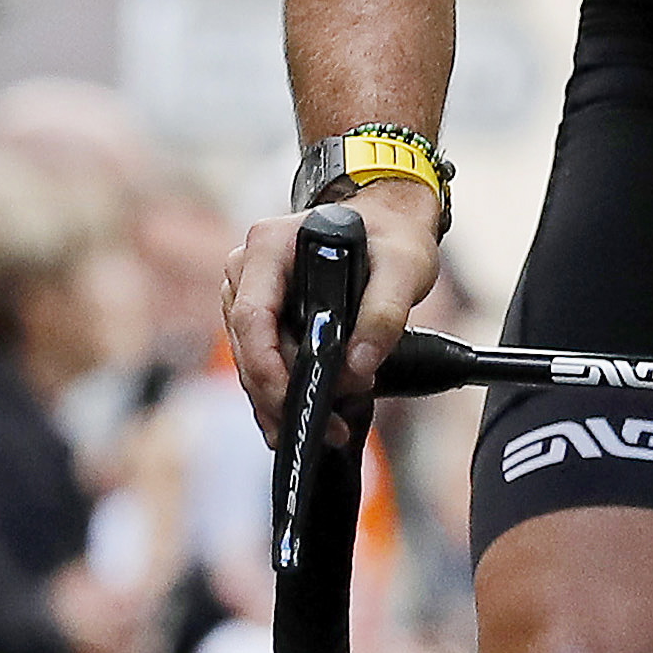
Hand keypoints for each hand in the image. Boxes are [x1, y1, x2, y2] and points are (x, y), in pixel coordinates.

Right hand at [225, 179, 443, 442]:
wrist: (389, 223)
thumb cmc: (392, 236)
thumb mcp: (404, 266)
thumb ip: (385, 312)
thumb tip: (360, 366)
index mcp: (270, 246)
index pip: (252, 317)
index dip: (268, 366)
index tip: (297, 400)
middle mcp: (248, 269)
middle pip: (248, 347)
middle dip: (282, 394)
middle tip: (329, 426)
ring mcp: (249, 293)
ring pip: (251, 361)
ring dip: (282, 400)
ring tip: (327, 429)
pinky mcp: (262, 316)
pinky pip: (262, 361)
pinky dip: (283, 392)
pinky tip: (307, 419)